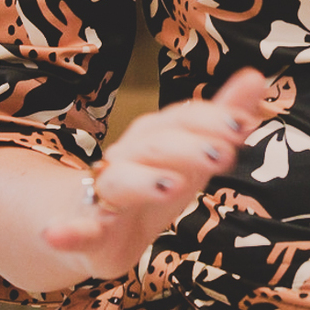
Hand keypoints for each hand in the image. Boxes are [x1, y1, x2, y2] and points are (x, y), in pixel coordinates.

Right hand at [41, 68, 267, 279]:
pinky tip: (54, 234)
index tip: (244, 125)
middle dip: (188, 148)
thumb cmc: (152, 182)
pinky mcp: (88, 230)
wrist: (94, 223)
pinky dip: (65, 231)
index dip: (211, 120)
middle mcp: (128, 156)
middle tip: (221, 155)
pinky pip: (75, 229)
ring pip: (121, 181)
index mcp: (155, 136)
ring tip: (171, 185)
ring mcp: (105, 192)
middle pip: (155, 146)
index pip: (182, 118)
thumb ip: (224, 117)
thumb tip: (256, 76)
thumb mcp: (192, 152)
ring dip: (143, 180)